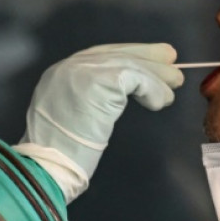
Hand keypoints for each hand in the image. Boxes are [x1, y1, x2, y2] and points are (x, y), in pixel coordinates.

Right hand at [14, 43, 183, 201]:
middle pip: (116, 54)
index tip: (151, 58)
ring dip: (156, 77)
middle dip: (147, 56)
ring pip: (130, 65)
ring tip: (173, 87)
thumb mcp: (72, 115)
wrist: (47, 166)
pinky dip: (153, 89)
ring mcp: (83, 71)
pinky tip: (160, 102)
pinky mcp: (100, 81)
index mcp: (60, 74)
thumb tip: (126, 89)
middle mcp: (69, 67)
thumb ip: (91, 97)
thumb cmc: (60, 154)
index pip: (101, 55)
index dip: (129, 54)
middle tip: (171, 60)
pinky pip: (137, 78)